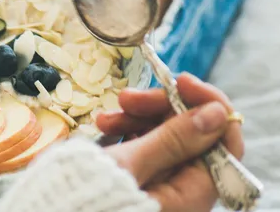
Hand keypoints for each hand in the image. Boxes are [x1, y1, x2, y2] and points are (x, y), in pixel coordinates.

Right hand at [97, 73, 243, 211]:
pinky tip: (104, 126)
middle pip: (192, 134)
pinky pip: (147, 148)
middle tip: (125, 98)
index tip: (179, 81)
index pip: (224, 141)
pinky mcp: (143, 181)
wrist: (56, 211)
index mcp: (193, 193)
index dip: (207, 104)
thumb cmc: (91, 199)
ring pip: (166, 136)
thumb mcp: (130, 164)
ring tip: (105, 117)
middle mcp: (184, 191)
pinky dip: (128, 132)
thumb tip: (219, 112)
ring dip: (138, 118)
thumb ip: (175, 138)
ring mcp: (164, 186)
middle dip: (160, 109)